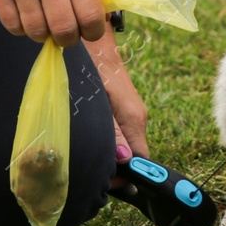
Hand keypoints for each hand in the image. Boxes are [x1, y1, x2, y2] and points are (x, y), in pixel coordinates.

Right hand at [0, 0, 105, 47]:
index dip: (93, 32)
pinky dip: (21, 28)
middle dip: (69, 39)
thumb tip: (91, 15)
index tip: (90, 32)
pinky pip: (12, 25)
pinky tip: (25, 17)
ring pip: (36, 31)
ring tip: (45, 24)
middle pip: (64, 30)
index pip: (90, 15)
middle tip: (67, 34)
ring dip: (43, 34)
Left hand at [87, 32, 147, 168]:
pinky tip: (87, 139)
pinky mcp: (122, 109)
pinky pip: (119, 134)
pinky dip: (105, 141)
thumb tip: (124, 159)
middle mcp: (138, 119)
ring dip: (107, 155)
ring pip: (124, 146)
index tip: (105, 184)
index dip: (126, 177)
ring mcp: (131, 114)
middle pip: (131, 157)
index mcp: (135, 120)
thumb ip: (111, 131)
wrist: (91, 41)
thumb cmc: (91, 68)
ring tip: (83, 157)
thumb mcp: (97, 101)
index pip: (141, 161)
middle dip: (113, 169)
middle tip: (87, 172)